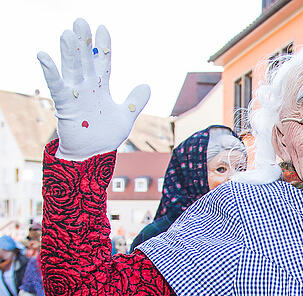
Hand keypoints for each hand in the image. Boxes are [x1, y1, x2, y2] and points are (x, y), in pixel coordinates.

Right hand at [36, 19, 149, 160]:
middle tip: (80, 21)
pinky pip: (57, 86)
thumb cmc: (105, 136)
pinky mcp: (66, 105)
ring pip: (72, 69)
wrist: (92, 155)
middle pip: (85, 61)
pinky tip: (44, 56)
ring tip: (67, 33)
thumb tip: (146, 85)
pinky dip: (50, 72)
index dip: (103, 46)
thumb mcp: (125, 117)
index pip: (102, 62)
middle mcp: (87, 88)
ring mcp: (76, 95)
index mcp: (101, 88)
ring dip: (69, 52)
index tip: (102, 28)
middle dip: (83, 42)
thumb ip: (135, 101)